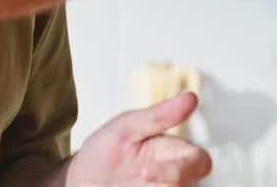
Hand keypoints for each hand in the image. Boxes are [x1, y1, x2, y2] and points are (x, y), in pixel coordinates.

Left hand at [64, 92, 211, 186]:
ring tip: (126, 185)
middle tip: (140, 179)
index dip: (182, 168)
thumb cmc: (102, 154)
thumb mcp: (125, 128)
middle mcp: (172, 176)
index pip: (199, 160)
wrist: (78, 183)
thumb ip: (159, 116)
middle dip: (169, 181)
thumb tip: (190, 98)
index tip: (147, 172)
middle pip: (190, 183)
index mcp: (171, 152)